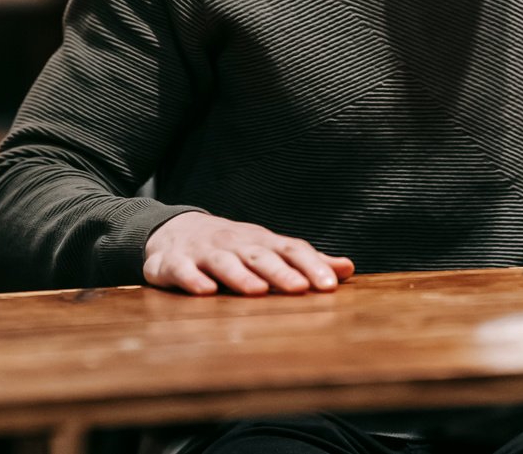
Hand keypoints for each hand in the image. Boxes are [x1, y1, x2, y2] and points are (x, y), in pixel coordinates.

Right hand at [143, 212, 354, 295]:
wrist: (174, 231)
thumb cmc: (233, 247)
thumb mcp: (268, 249)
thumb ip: (306, 261)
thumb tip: (347, 268)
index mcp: (261, 242)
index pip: (290, 249)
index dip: (310, 265)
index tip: (330, 286)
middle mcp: (235, 244)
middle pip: (260, 256)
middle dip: (280, 272)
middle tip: (301, 288)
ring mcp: (204, 252)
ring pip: (223, 262)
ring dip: (240, 276)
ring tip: (257, 291)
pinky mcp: (174, 263)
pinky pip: (183, 270)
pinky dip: (193, 279)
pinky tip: (205, 291)